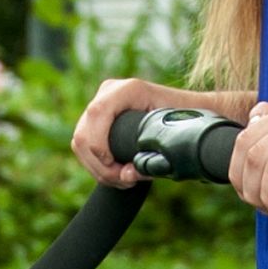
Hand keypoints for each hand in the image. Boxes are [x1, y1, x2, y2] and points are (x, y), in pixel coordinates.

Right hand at [72, 78, 212, 186]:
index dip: (98, 144)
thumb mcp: (175, 138)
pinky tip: (116, 174)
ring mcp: (100, 105)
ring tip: (123, 179)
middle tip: (123, 179)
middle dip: (99, 165)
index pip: (97, 113)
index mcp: (130, 89)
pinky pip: (82, 148)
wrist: (188, 115)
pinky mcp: (95, 121)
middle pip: (83, 133)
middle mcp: (110, 92)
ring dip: (97, 169)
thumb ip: (152, 158)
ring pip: (79, 144)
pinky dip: (96, 167)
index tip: (113, 164)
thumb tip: (127, 174)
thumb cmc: (186, 122)